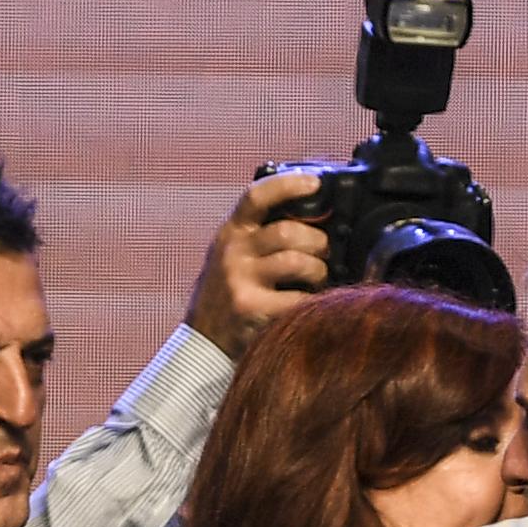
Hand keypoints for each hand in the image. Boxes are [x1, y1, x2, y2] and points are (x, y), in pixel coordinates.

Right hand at [184, 171, 328, 358]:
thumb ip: (259, 236)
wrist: (203, 343)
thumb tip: (313, 218)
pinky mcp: (252, 309)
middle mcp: (233, 252)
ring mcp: (241, 281)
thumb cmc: (228, 296)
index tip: (315, 183)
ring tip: (317, 279)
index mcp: (231, 232)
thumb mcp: (232, 256)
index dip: (288, 184)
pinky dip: (313, 300)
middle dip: (317, 242)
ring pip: (297, 262)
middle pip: (288, 232)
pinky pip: (298, 298)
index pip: (257, 196)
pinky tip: (310, 304)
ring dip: (318, 271)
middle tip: (324, 253)